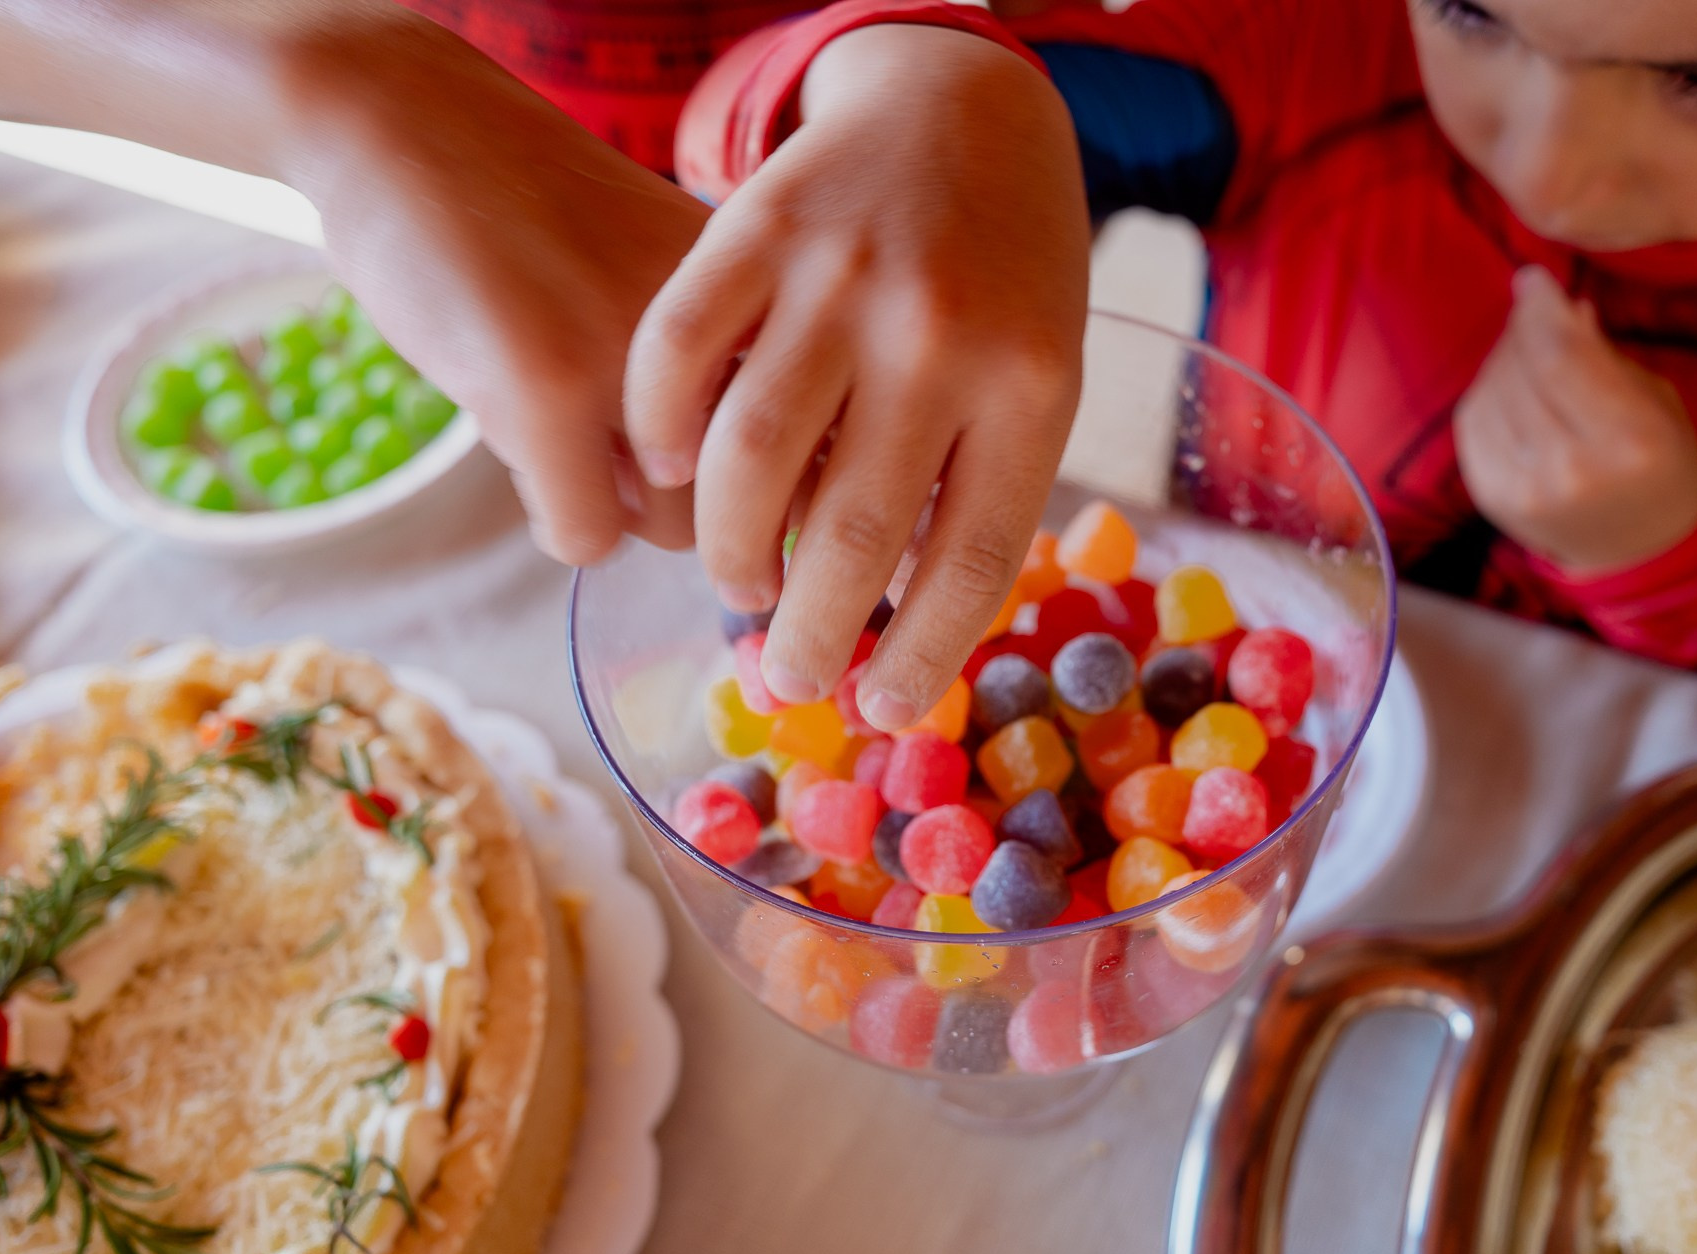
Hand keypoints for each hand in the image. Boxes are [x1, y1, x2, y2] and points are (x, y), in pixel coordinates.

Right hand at [284, 16, 711, 563]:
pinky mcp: (548, 388)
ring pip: (671, 529)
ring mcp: (640, 361)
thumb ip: (721, 364)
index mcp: (764, 296)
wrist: (409, 119)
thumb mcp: (664, 275)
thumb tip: (757, 510)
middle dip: (679, 503)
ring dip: (615, 507)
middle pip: (746, 501)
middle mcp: (725, 325)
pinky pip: (585, 534)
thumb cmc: (536, 213)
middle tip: (611, 445)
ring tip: (559, 425)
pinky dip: (556, 520)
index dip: (765, 484)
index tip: (716, 475)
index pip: (817, 444)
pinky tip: (519, 440)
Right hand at [624, 24, 1089, 729]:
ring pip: (750, 461)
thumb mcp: (1037, 370)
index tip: (882, 709)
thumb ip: (983, 478)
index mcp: (1031, 386)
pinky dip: (659, 431)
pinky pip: (679, 357)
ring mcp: (842, 277)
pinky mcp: (755, 226)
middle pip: (853, 534)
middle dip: (811, 635)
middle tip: (791, 676)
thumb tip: (907, 622)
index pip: (968, 561)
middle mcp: (938, 336)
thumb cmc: (1007, 267)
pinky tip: (666, 470)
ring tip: (740, 586)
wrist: (961, 102)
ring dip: (727, 552)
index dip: (920, 656)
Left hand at [1453, 266, 1696, 571]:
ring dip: (1504, 357)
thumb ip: (1604, 356)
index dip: (1539, 308)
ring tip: (1527, 347)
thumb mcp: (1654, 402)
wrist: (1635, 548)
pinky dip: (1486, 392)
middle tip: (1532, 305)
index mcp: (1631, 440)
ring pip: (1491, 391)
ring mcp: (1526, 489)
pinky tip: (1510, 385)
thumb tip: (1560, 305)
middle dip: (1522, 326)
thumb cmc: (1658, 463)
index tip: (1533, 278)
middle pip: (1522, 369)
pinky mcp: (1491, 497)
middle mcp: (1573, 469)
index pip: (1562, 355)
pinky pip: (1472, 422)